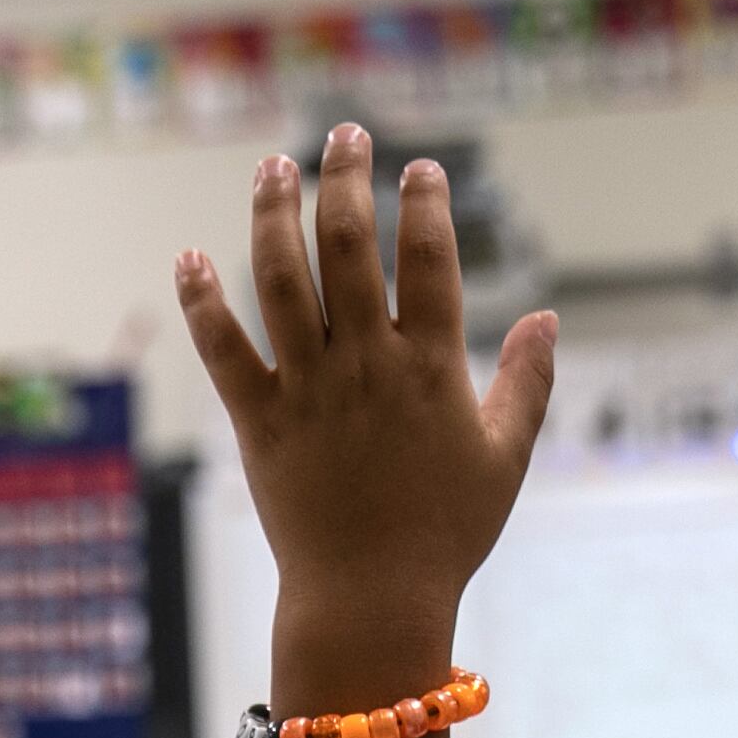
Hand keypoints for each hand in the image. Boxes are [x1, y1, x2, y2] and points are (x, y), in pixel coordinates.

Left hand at [177, 122, 556, 737]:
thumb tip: (548, 317)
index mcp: (430, 369)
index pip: (429, 260)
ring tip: (273, 166)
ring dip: (273, 212)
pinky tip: (189, 255)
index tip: (419, 168)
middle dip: (346, 178)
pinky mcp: (258, 421)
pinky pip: (223, 349)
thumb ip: (527, 383)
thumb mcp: (503, 459)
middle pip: (349, 246)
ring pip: (280, 278)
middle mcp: (365, 366)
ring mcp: (307, 390)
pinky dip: (202, 300)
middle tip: (345, 135)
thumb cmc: (444, 535)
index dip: (424, 203)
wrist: (370, 602)